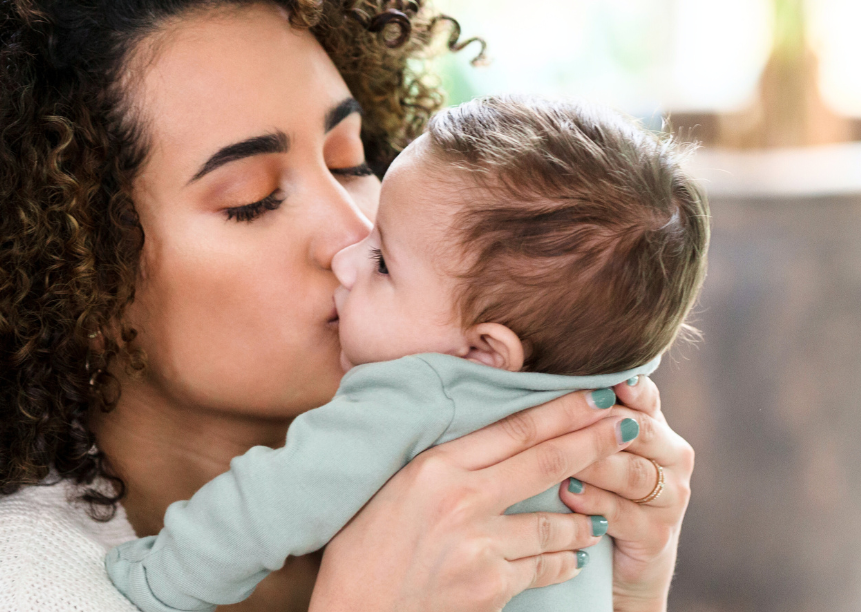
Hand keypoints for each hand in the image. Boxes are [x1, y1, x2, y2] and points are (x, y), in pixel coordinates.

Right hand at [309, 389, 638, 611]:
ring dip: (586, 516)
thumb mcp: (396, 485)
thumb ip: (443, 460)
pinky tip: (575, 557)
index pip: (515, 428)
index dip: (563, 409)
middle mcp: (463, 499)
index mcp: (436, 466)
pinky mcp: (491, 586)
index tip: (597, 392)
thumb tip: (489, 434)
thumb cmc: (363, 545)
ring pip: (555, 521)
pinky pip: (544, 567)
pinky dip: (564, 560)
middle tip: (629, 424)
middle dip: (595, 440)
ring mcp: (480, 545)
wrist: (353, 611)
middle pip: (546, 462)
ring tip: (602, 514)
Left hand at [560, 376, 693, 611]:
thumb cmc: (594, 487)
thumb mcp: (591, 447)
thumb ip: (582, 414)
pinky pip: (624, 513)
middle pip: (641, 432)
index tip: (612, 379)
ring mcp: (670, 498)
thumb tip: (538, 370)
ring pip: (634, 473)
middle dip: (602, 425)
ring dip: (595, 464)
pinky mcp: (658, 535)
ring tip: (562, 459)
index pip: (647, 398)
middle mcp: (673, 457)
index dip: (632, 387)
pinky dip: (594, 502)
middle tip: (570, 417)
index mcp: (657, 427)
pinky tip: (568, 494)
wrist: (614, 558)